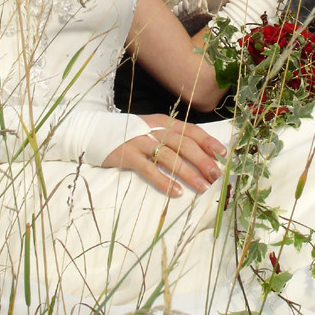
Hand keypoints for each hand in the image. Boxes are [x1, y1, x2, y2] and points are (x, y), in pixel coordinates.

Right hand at [101, 114, 226, 196]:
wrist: (92, 131)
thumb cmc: (127, 134)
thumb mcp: (150, 129)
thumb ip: (170, 137)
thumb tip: (197, 154)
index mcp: (162, 122)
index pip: (190, 130)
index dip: (207, 142)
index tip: (222, 154)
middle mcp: (153, 129)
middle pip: (183, 144)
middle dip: (202, 160)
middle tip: (216, 175)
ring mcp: (140, 141)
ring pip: (169, 157)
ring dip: (188, 173)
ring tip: (202, 187)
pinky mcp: (127, 155)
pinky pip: (149, 169)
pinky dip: (164, 181)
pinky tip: (176, 192)